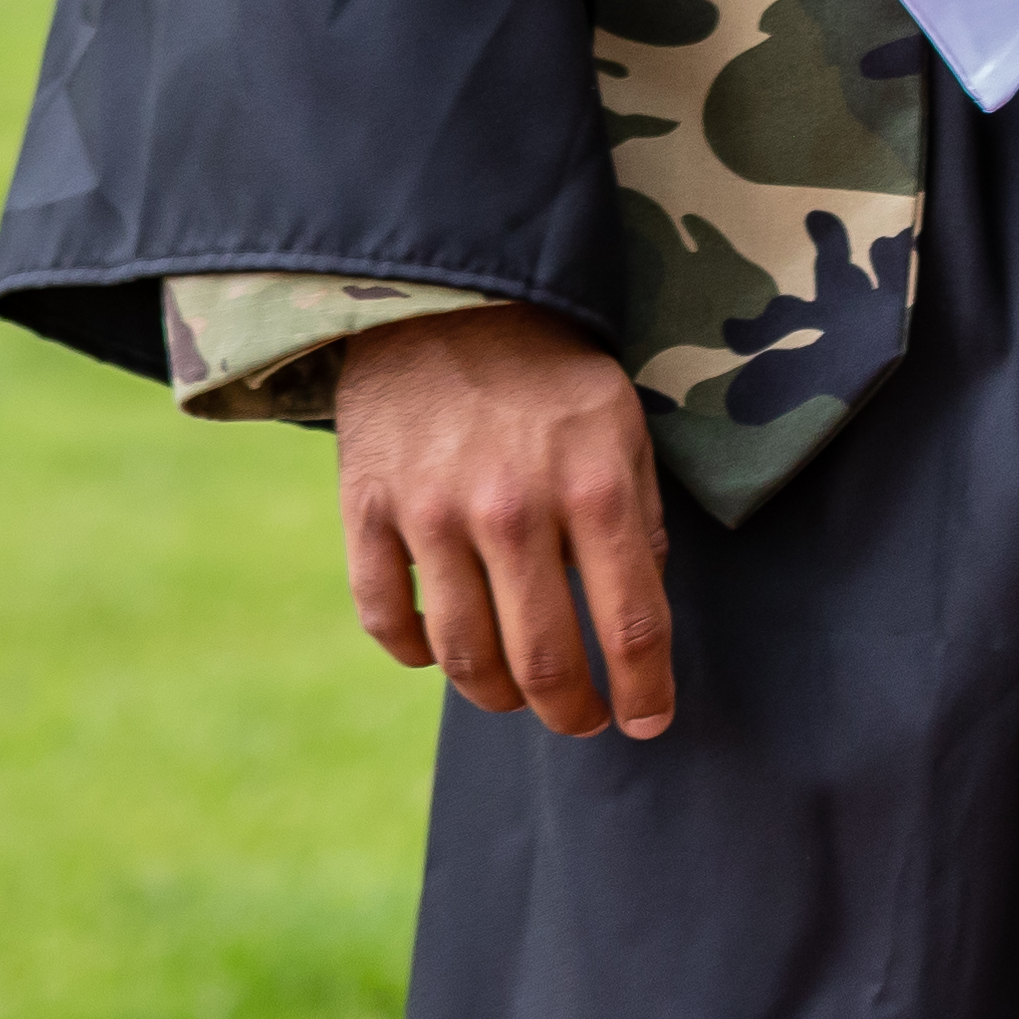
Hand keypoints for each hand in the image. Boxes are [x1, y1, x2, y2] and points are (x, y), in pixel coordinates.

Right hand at [336, 303, 677, 736]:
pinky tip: (438, 651)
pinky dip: (413, 653)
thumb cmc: (550, 371)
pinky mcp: (369, 509)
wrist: (447, 296)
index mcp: (594, 487)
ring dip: (495, 695)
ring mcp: (434, 513)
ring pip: (462, 655)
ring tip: (515, 696)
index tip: (649, 721)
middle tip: (581, 721)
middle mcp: (514, 510)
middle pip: (543, 660)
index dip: (645, 690)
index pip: (631, 625)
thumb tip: (637, 608)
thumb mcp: (623, 427)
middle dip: (570, 711)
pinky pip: (386, 618)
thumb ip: (638, 519)